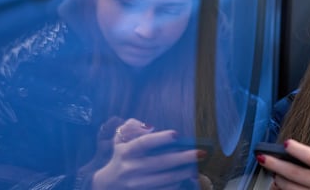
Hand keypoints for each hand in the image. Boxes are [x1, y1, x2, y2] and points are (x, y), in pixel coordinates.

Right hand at [92, 120, 207, 189]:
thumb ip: (131, 127)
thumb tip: (148, 126)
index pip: (143, 143)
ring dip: (184, 173)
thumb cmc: (121, 156)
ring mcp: (137, 184)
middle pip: (160, 163)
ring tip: (197, 167)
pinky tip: (186, 179)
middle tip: (201, 153)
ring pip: (165, 180)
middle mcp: (131, 168)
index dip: (159, 139)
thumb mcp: (120, 139)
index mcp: (126, 151)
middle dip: (183, 158)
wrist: (108, 185)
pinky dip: (177, 185)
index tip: (176, 135)